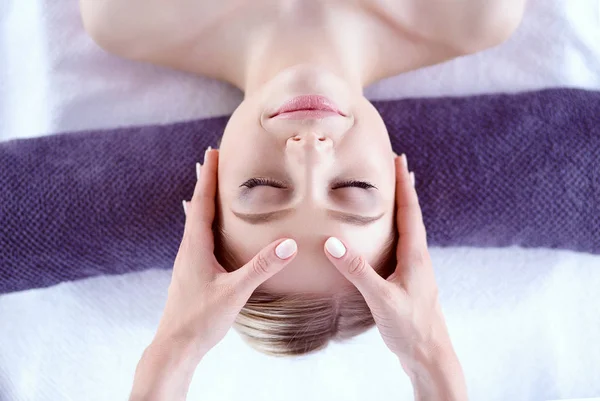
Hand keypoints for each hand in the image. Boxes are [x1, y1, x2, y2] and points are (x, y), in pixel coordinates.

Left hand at [156, 148, 297, 354]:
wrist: (175, 347)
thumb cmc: (201, 320)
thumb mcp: (235, 292)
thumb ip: (262, 267)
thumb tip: (290, 244)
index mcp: (196, 246)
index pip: (201, 203)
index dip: (207, 177)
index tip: (211, 152)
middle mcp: (188, 249)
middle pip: (196, 207)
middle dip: (206, 182)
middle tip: (214, 160)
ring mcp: (188, 261)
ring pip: (196, 222)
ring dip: (205, 201)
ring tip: (215, 187)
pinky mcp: (191, 272)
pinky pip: (198, 237)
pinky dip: (206, 222)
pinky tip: (212, 230)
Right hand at [324, 154, 466, 399]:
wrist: (429, 355)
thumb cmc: (410, 327)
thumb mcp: (381, 298)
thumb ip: (357, 270)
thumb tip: (332, 242)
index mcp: (415, 255)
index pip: (410, 210)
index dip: (404, 184)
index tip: (400, 159)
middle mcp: (418, 257)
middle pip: (412, 215)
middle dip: (403, 189)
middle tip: (395, 166)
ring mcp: (415, 269)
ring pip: (408, 230)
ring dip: (400, 208)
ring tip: (389, 193)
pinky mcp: (408, 281)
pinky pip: (402, 246)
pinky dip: (394, 230)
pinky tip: (383, 238)